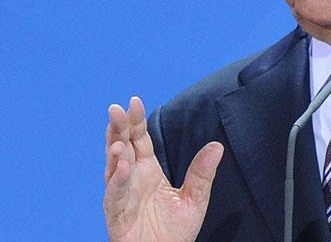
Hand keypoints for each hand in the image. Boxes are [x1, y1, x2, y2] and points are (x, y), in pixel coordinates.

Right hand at [103, 96, 222, 241]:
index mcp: (148, 170)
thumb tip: (217, 147)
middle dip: (118, 128)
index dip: (135, 121)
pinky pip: (115, 196)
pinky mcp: (117, 214)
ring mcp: (121, 195)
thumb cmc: (174, 232)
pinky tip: (123, 167)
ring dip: (114, 153)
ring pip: (113, 169)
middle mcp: (132, 179)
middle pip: (122, 147)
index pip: (139, 140)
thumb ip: (202, 173)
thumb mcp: (195, 199)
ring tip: (118, 140)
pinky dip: (118, 181)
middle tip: (116, 109)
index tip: (134, 102)